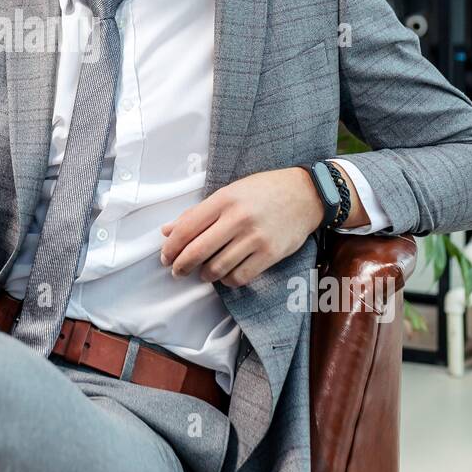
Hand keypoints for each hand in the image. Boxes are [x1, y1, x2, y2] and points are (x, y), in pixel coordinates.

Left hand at [159, 166, 331, 288]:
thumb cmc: (263, 191)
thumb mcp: (229, 192)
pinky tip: (226, 275)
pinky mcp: (270, 254)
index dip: (171, 247)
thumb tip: (167, 231)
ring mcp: (255, 238)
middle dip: (181, 266)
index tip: (165, 257)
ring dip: (205, 275)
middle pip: (198, 251)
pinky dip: (227, 280)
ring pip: (217, 268)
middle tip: (177, 271)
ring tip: (204, 272)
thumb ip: (197, 213)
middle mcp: (238, 218)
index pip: (187, 228)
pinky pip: (239, 277)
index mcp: (224, 199)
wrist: (306, 194)